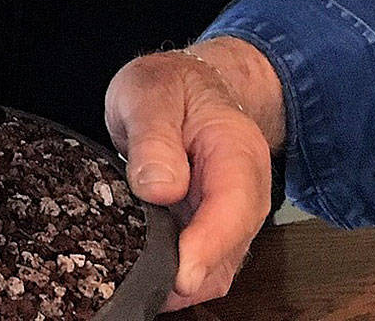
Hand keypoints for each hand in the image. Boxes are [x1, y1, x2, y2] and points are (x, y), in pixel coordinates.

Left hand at [104, 40, 283, 309]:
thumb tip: (158, 188)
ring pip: (213, 270)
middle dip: (188, 278)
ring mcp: (226, 218)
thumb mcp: (150, 95)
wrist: (188, 87)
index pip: (232, 209)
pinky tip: (139, 277)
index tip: (181, 276)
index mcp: (237, 154)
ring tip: (132, 284)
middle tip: (139, 287)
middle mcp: (242, 195)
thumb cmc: (172, 87)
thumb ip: (153, 138)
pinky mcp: (207, 231)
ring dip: (178, 284)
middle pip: (227, 253)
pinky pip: (197, 266)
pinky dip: (172, 278)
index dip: (208, 248)